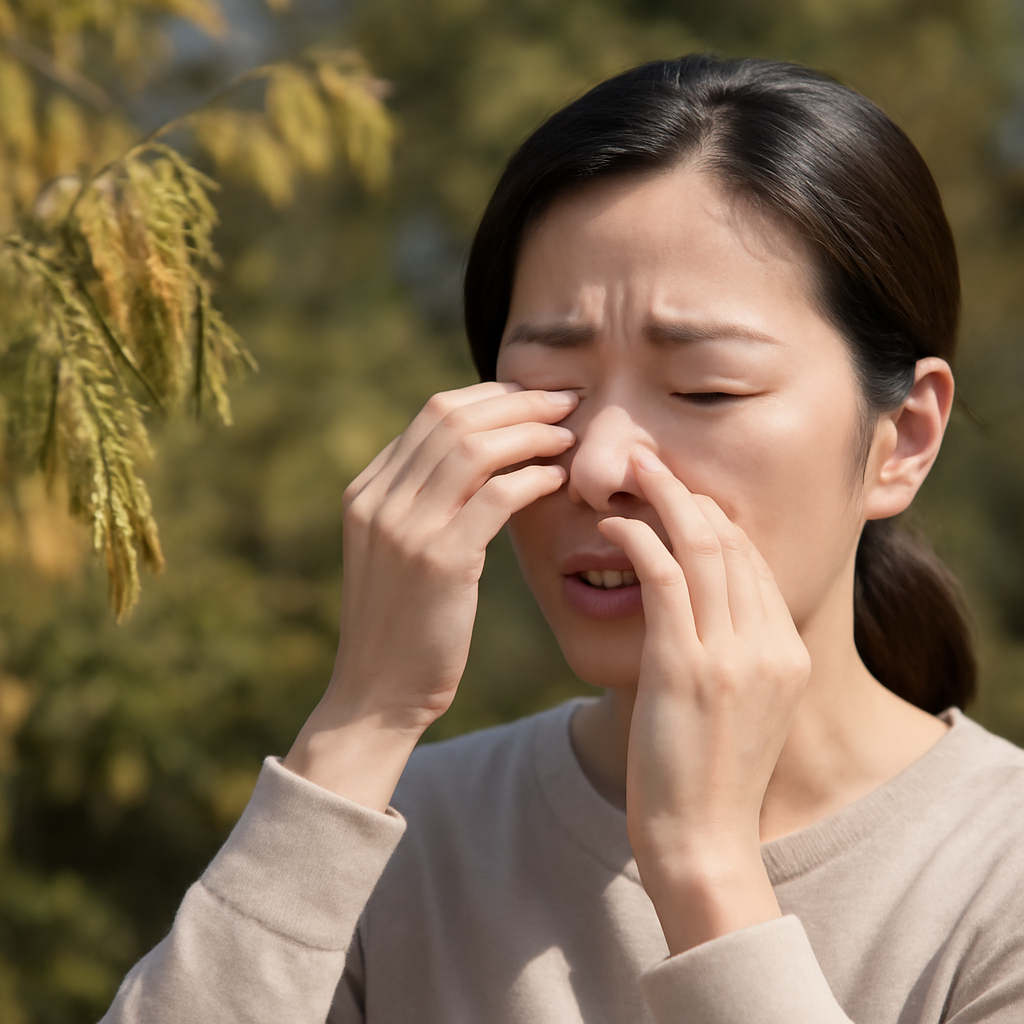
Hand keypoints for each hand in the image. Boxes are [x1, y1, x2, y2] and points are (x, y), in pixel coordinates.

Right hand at [285, 382, 576, 807]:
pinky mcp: (437, 560)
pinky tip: (559, 480)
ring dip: (531, 434)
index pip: (433, 413)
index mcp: (367, 491)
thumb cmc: (402, 625)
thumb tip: (481, 458)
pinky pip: (495, 497)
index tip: (535, 399)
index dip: (492, 397)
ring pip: (475, 449)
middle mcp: (378, 500)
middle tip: (566, 402)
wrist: (377, 693)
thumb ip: (424, 503)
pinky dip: (533, 479)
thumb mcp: (398, 551)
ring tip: (569, 437)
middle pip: (453, 418)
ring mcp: (403, 528)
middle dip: (518, 402)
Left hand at [598, 448, 809, 953]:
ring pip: (704, 547)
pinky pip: (668, 579)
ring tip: (632, 471)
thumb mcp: (738, 709)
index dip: (713, 515)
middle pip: (734, 541)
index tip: (676, 491)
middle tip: (651, 460)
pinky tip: (615, 526)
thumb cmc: (705, 778)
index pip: (752, 559)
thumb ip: (729, 654)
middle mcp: (769, 644)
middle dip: (689, 492)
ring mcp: (733, 655)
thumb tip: (694, 613)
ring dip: (665, 499)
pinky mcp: (688, 668)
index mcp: (785, 651)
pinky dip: (640, 541)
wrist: (702, 842)